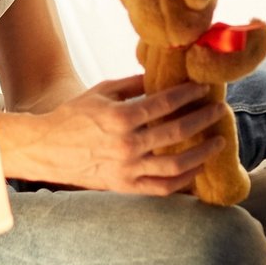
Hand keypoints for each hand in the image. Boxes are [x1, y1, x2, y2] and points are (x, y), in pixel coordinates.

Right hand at [0, 75, 229, 194]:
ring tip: (217, 142)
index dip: (188, 94)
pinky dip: (184, 181)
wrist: (46, 149)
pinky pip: (162, 188)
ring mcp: (127, 170)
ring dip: (201, 153)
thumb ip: (133, 84)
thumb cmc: (73, 116)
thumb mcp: (101, 92)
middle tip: (219, 110)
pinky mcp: (125, 186)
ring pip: (175, 166)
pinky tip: (197, 169)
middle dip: (202, 119)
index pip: (165, 104)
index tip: (204, 88)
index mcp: (120, 118)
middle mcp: (127, 146)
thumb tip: (162, 75)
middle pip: (176, 133)